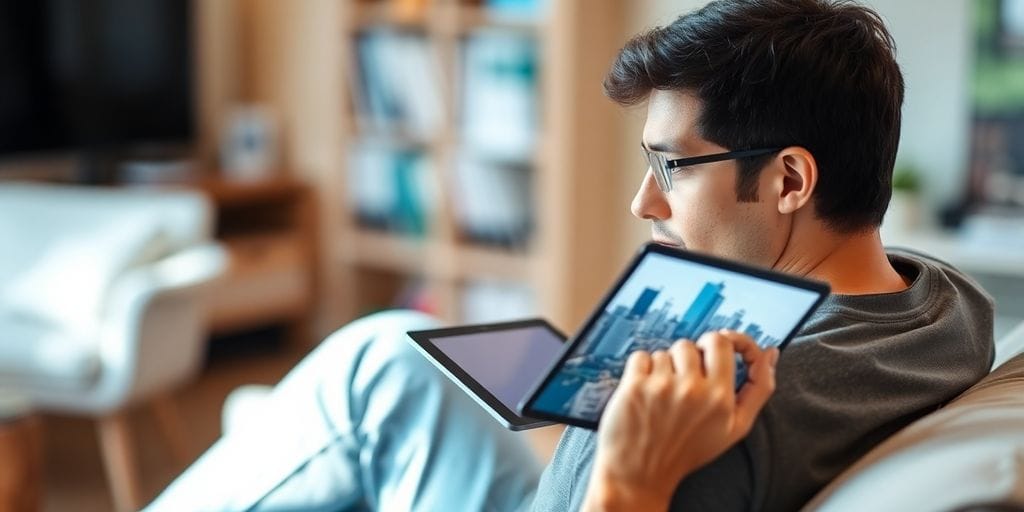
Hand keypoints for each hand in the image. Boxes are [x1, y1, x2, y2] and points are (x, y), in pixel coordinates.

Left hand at [582, 330, 778, 510]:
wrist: (641, 474)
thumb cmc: (687, 451)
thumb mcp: (735, 428)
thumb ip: (759, 389)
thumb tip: (770, 354)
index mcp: (720, 398)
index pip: (724, 342)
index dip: (726, 338)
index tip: (724, 344)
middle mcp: (692, 390)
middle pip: (694, 344)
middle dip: (691, 357)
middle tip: (687, 380)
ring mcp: (661, 387)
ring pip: (666, 352)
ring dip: (665, 368)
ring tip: (664, 395)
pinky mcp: (634, 386)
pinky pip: (641, 356)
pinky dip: (641, 370)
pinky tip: (645, 393)